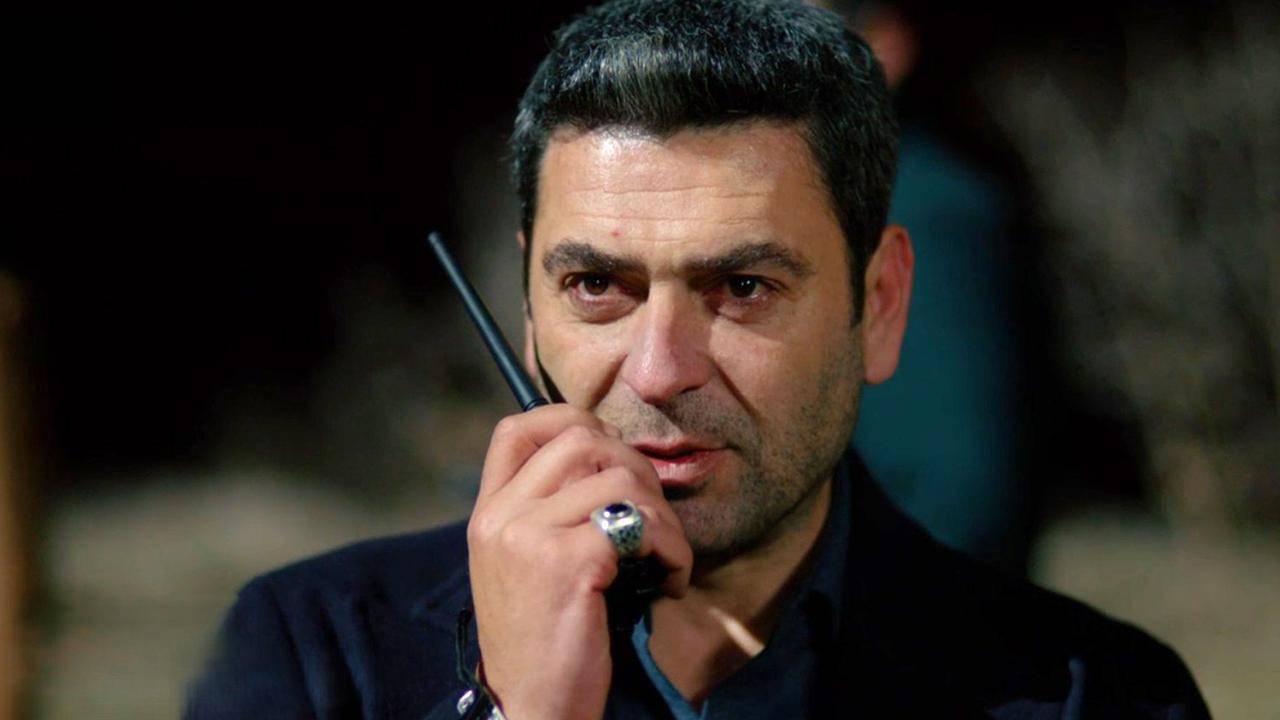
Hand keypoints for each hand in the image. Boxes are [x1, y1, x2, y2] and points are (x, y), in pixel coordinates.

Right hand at [467, 405, 691, 719]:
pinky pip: (640, 526)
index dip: (571, 420)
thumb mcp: (528, 567)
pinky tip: (670, 583)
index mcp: (488, 513)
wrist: (532, 709)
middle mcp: (500, 516)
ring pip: (620, 477)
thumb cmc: (546, 643)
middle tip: (654, 522)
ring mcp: (528, 535)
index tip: (611, 456)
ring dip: (663, 517)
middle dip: (637, 471)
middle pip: (583, 440)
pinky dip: (673, 551)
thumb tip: (615, 462)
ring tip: (665, 560)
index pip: (518, 428)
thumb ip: (550, 512)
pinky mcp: (566, 562)